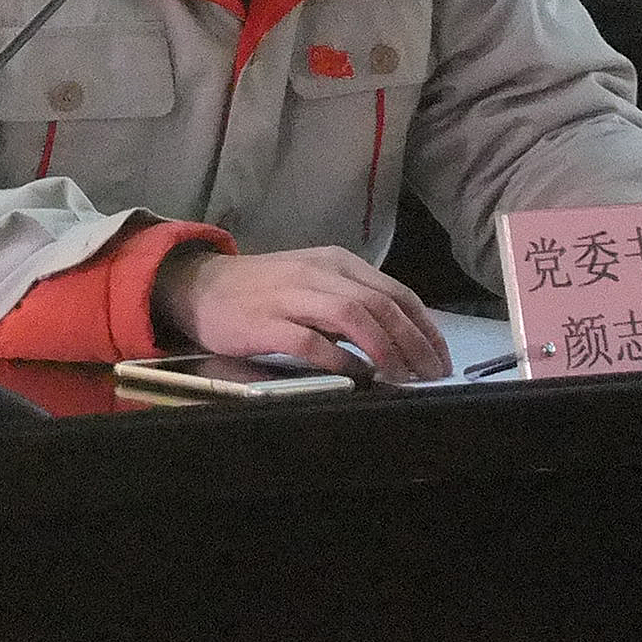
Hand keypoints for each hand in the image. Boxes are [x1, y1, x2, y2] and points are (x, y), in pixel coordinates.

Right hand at [151, 246, 452, 383]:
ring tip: (403, 378)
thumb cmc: (264, 291)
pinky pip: (310, 341)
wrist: (200, 286)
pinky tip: (357, 376)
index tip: (441, 358)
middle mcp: (318, 273)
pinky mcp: (265, 322)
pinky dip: (339, 358)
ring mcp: (291, 295)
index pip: (395, 292)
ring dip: (385, 349)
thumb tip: (401, 338)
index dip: (425, 327)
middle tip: (431, 375)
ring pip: (353, 316)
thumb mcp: (315, 283)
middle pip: (380, 304)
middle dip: (414, 342)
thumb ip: (353, 302)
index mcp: (336, 262)